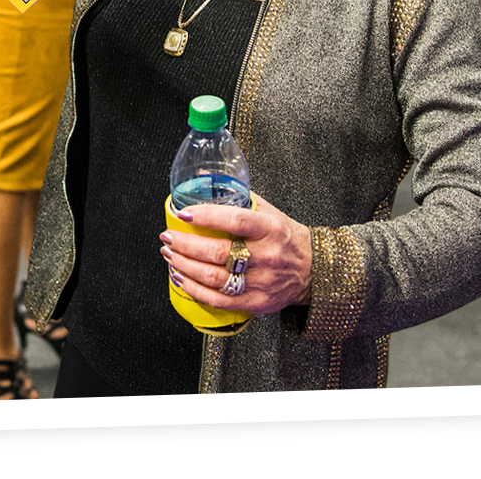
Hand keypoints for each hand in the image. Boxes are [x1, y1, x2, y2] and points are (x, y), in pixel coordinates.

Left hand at [160, 196, 311, 314]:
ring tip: (169, 254)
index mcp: (270, 229)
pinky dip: (194, 289)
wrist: (313, 271)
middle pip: (218, 252)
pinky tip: (181, 277)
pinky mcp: (255, 302)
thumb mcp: (269, 211)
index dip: (206, 216)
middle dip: (185, 244)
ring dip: (184, 265)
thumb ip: (239, 197)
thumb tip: (205, 177)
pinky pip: (217, 299)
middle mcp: (266, 256)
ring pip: (213, 277)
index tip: (184, 214)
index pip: (235, 220)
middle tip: (168, 236)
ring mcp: (260, 282)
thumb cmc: (286, 237)